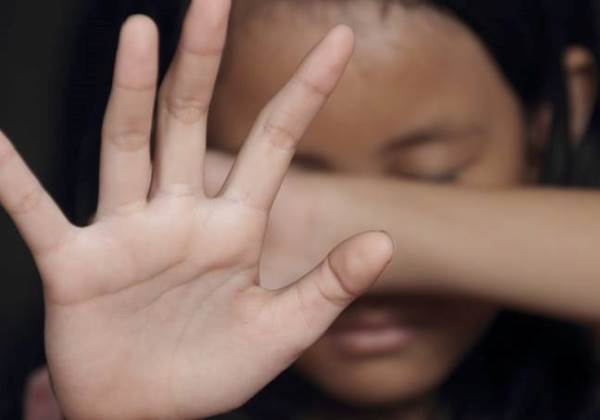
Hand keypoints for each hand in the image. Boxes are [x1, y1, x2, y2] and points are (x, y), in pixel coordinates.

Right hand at [0, 1, 392, 418]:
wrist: (152, 415)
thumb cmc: (216, 371)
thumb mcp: (284, 329)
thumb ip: (330, 284)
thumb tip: (385, 242)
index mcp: (236, 225)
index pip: (275, 141)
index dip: (306, 90)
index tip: (340, 39)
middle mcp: (181, 214)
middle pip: (192, 121)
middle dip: (204, 63)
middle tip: (214, 1)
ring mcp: (128, 233)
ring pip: (127, 146)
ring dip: (131, 92)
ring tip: (139, 33)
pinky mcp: (78, 264)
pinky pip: (36, 213)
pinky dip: (11, 180)